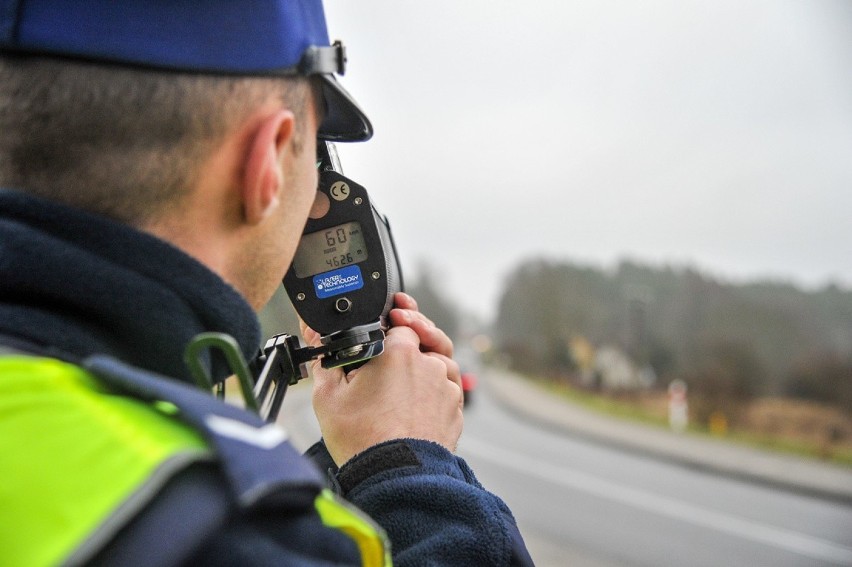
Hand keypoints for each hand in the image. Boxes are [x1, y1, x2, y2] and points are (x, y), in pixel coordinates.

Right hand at [303, 294, 462, 466]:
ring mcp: (446, 387)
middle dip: (414, 330)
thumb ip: (324, 360)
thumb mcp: (328, 396)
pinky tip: (418, 394)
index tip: (386, 318)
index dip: (391, 319)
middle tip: (401, 329)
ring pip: (439, 361)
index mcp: (399, 352)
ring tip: (405, 370)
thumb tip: (317, 338)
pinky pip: (448, 387)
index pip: (400, 321)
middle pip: (425, 337)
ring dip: (425, 362)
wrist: (394, 477)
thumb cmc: (362, 439)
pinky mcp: (454, 409)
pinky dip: (435, 385)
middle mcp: (428, 364)